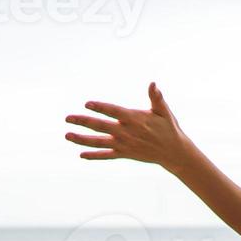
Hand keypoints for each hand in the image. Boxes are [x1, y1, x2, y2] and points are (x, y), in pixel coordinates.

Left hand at [66, 83, 195, 169]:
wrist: (173, 152)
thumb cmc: (168, 128)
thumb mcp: (163, 111)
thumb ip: (156, 98)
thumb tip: (153, 84)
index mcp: (134, 119)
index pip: (113, 111)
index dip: (100, 107)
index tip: (87, 103)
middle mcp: (126, 132)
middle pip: (100, 126)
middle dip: (83, 121)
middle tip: (67, 118)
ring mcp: (124, 145)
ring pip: (99, 142)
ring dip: (82, 139)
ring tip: (67, 135)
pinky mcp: (124, 154)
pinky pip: (106, 156)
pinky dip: (94, 156)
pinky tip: (81, 155)